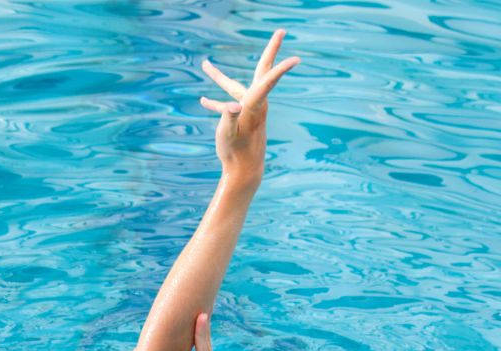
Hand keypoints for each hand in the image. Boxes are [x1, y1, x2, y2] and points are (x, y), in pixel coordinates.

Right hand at [198, 30, 298, 181]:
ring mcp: (249, 108)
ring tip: (205, 65)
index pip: (268, 80)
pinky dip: (216, 102)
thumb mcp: (228, 135)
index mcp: (254, 105)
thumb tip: (231, 106)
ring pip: (234, 87)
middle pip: (264, 70)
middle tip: (281, 30)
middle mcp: (255, 103)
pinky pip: (228, 104)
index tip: (297, 59)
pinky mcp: (242, 116)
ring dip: (219, 78)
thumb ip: (228, 118)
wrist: (244, 170)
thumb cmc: (236, 153)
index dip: (281, 68)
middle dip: (271, 50)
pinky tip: (204, 101)